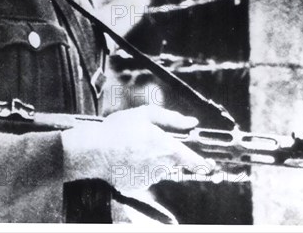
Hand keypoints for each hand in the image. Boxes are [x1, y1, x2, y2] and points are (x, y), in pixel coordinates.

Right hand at [62, 105, 214, 192]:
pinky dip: (137, 170)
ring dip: (151, 161)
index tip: (210, 165)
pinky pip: (143, 178)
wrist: (93, 150)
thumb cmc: (118, 129)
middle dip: (166, 154)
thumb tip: (192, 122)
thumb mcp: (144, 114)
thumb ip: (171, 118)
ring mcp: (148, 179)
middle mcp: (160, 166)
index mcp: (166, 147)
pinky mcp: (136, 187)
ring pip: (158, 170)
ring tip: (132, 148)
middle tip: (147, 142)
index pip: (193, 160)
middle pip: (173, 163)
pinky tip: (125, 159)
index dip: (203, 163)